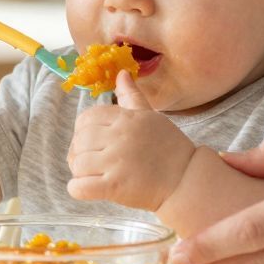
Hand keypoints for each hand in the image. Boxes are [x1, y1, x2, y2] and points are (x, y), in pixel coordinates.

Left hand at [66, 71, 195, 211]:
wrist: (186, 179)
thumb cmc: (169, 147)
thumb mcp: (150, 116)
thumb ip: (132, 96)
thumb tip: (121, 73)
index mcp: (126, 118)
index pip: (87, 118)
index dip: (83, 131)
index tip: (92, 142)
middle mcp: (119, 137)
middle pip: (79, 141)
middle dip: (80, 152)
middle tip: (92, 162)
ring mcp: (116, 162)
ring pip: (77, 164)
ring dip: (80, 172)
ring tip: (94, 175)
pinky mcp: (115, 187)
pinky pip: (79, 187)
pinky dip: (77, 189)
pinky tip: (88, 189)